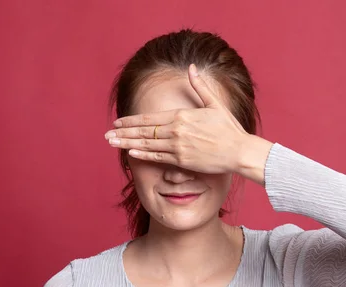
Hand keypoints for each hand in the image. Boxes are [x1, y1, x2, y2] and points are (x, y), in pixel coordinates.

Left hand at [105, 64, 251, 174]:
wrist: (239, 151)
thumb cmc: (229, 129)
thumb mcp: (214, 104)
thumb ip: (199, 86)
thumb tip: (191, 67)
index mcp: (181, 115)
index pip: (149, 118)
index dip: (131, 120)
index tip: (118, 121)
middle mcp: (176, 130)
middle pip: (143, 131)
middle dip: (123, 132)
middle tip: (106, 134)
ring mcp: (178, 146)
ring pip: (147, 144)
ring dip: (127, 143)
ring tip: (112, 143)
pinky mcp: (182, 161)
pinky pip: (158, 157)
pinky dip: (143, 155)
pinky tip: (130, 153)